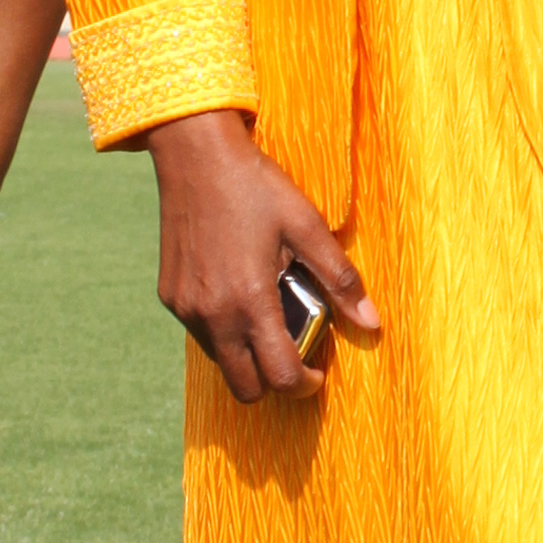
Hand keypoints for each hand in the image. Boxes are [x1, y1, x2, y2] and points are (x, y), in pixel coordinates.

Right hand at [146, 108, 376, 401]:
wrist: (195, 155)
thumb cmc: (255, 186)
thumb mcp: (307, 226)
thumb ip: (340, 279)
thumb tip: (372, 323)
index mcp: (251, 301)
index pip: (279, 377)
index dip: (304, 385)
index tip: (316, 373)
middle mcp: (213, 314)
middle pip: (246, 388)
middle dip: (274, 381)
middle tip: (294, 353)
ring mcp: (186, 308)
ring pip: (221, 362)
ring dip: (247, 355)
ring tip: (268, 313)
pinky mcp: (170, 296)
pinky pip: (201, 334)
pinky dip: (224, 330)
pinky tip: (239, 293)